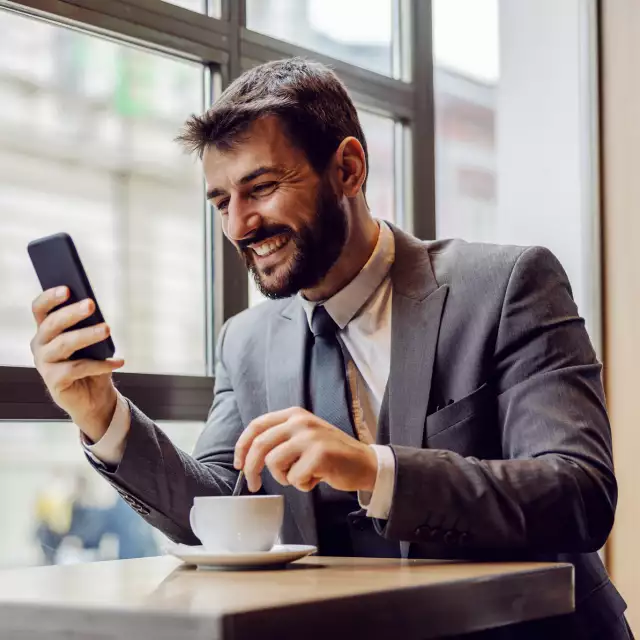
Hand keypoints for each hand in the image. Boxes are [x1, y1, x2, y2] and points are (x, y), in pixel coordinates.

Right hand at [30, 286, 124, 441]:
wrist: (94, 397)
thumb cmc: (92, 361)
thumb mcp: (92, 341)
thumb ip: (88, 324)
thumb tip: (92, 307)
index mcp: (46, 329)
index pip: (40, 308)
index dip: (50, 297)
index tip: (67, 288)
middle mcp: (40, 344)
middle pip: (51, 324)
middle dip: (72, 312)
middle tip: (91, 304)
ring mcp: (44, 363)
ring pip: (64, 344)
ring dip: (87, 335)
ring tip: (107, 329)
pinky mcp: (53, 381)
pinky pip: (78, 368)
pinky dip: (101, 364)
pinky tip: (118, 361)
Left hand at [234, 407, 377, 493]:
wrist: (364, 462)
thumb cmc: (331, 454)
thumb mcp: (304, 436)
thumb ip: (281, 438)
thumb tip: (248, 455)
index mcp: (294, 414)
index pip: (257, 425)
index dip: (242, 446)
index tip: (239, 464)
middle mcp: (300, 421)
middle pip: (260, 445)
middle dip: (252, 468)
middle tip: (253, 484)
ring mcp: (310, 437)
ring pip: (275, 463)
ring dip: (284, 477)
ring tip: (301, 476)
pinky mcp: (319, 455)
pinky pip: (294, 478)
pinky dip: (302, 485)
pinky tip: (317, 478)